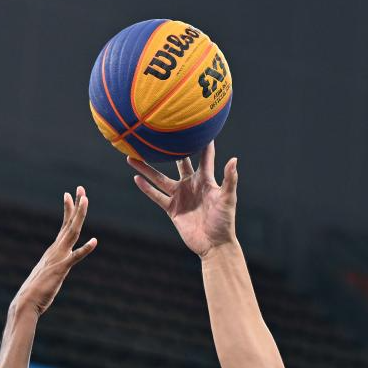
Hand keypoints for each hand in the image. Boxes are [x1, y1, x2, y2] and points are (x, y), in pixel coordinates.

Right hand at [12, 187, 95, 315]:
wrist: (25, 303)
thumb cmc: (35, 293)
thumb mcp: (47, 277)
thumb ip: (52, 270)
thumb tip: (54, 270)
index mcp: (53, 251)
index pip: (64, 227)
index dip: (68, 210)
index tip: (70, 195)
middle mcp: (55, 250)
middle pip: (69, 224)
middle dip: (76, 206)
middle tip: (81, 188)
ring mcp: (58, 258)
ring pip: (72, 233)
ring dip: (80, 216)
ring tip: (86, 201)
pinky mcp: (61, 270)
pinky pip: (75, 257)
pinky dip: (85, 249)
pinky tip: (95, 241)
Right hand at [128, 142, 237, 258]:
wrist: (214, 244)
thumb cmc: (224, 221)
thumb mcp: (228, 198)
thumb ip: (229, 179)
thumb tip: (233, 159)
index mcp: (205, 179)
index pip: (203, 156)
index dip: (202, 141)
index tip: (196, 122)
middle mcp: (191, 184)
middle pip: (177, 162)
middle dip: (168, 149)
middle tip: (157, 133)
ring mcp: (180, 196)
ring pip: (160, 178)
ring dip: (147, 168)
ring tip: (133, 155)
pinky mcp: (172, 209)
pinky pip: (157, 196)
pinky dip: (146, 188)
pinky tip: (136, 178)